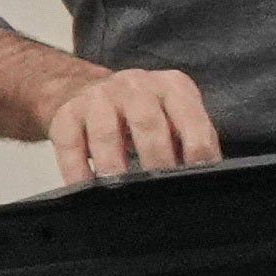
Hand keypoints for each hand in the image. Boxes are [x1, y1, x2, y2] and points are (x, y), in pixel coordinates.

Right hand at [47, 63, 225, 184]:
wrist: (85, 88)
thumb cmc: (141, 110)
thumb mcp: (175, 114)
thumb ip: (194, 137)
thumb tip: (209, 173)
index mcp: (173, 87)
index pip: (192, 121)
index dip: (197, 152)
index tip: (196, 179)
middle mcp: (135, 86)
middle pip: (148, 123)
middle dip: (157, 159)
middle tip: (160, 189)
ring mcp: (98, 98)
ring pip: (106, 133)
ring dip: (114, 165)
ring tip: (120, 189)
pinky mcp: (66, 114)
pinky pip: (70, 144)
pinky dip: (77, 169)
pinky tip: (86, 187)